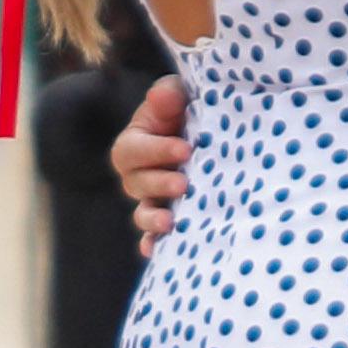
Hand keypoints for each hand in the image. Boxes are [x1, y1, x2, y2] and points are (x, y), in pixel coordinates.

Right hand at [115, 75, 189, 247]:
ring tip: (170, 222)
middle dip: (158, 184)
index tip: (185, 148)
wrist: (213, 136)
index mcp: (134, 143)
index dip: (156, 151)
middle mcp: (137, 175)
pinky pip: (153, 235)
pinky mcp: (167, 217)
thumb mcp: (179, 96)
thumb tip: (163, 97)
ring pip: (142, 212)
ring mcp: (151, 199)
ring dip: (153, 219)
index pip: (133, 149)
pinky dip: (152, 244)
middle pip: (136, 184)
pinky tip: (158, 251)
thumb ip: (168, 96)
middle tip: (183, 183)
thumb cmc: (190, 112)